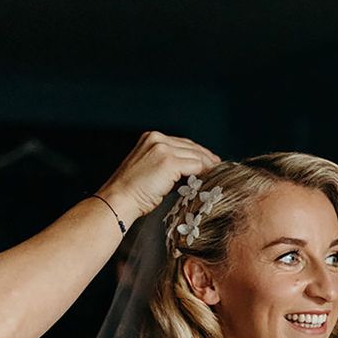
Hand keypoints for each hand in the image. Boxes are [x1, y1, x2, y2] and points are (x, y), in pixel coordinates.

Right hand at [96, 131, 220, 223]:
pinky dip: (205, 172)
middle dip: (206, 157)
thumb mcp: (149, 169)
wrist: (119, 199)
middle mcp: (157, 139)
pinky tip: (211, 179)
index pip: (181, 142)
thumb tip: (189, 170)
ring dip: (208, 165)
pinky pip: (195, 165)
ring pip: (195, 156)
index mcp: (150, 137)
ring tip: (217, 174)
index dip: (197, 152)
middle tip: (219, 166)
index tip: (209, 160)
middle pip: (190, 146)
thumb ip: (167, 164)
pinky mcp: (169, 162)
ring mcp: (163, 149)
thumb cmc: (133, 192)